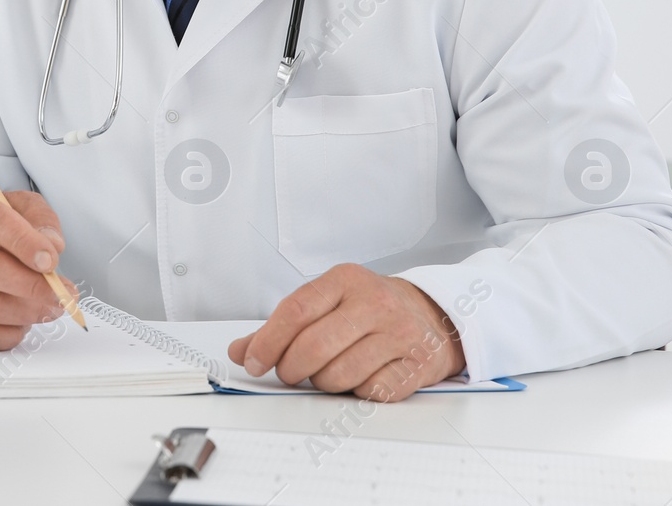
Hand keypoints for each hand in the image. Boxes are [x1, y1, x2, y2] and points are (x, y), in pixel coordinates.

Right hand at [0, 189, 76, 349]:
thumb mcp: (21, 208)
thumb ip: (41, 220)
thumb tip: (53, 247)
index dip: (25, 243)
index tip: (51, 262)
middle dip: (32, 286)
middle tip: (61, 295)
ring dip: (26, 313)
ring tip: (51, 309)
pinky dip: (7, 334)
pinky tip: (23, 323)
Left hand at [227, 264, 464, 400]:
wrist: (432, 316)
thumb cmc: (368, 310)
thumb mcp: (327, 304)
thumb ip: (282, 326)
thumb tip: (240, 350)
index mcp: (345, 279)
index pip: (295, 310)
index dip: (268, 341)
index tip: (253, 362)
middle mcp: (375, 302)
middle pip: (313, 346)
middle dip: (291, 368)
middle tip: (288, 373)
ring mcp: (399, 333)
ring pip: (338, 374)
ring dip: (323, 382)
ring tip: (328, 372)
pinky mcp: (416, 364)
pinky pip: (369, 391)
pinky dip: (356, 392)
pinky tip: (360, 376)